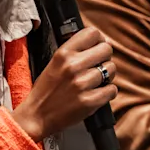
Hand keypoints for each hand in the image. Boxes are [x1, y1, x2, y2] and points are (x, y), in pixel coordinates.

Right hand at [12, 27, 116, 141]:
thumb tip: (100, 42)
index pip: (92, 33)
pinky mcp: (89, 101)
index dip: (99, 39)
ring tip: (96, 82)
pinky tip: (99, 93)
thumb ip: (74, 51)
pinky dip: (108, 92)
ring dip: (108, 76)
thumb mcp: (54, 63)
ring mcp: (81, 84)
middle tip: (99, 66)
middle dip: (105, 57)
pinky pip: (112, 89)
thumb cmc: (46, 90)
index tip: (99, 46)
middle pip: (106, 49)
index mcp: (63, 53)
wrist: (37, 116)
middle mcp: (73, 66)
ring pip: (111, 69)